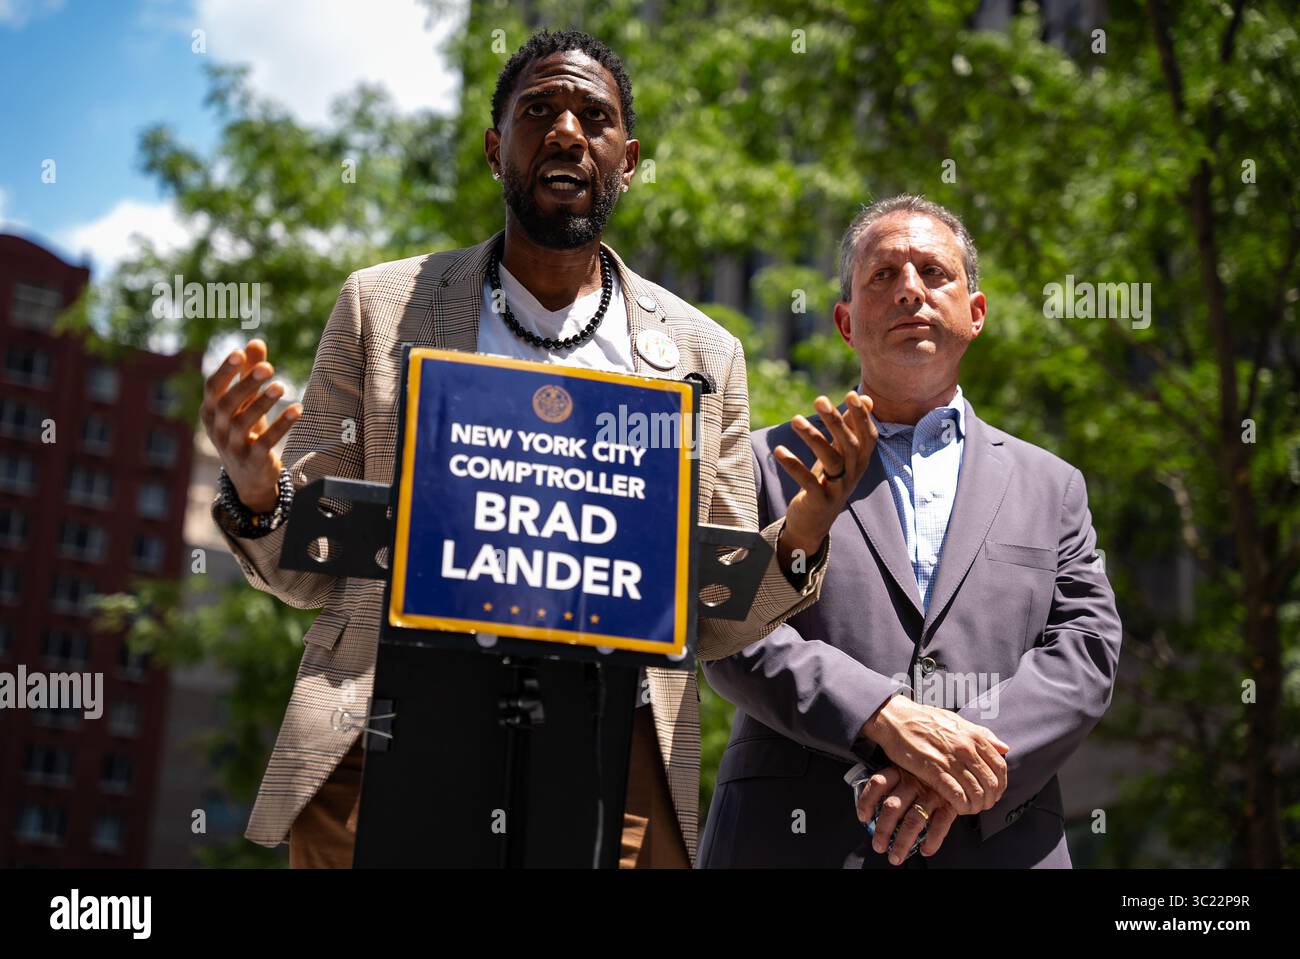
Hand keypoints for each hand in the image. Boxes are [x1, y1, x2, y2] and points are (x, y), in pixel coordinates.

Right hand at [200, 339, 300, 511]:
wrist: (248, 477)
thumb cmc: (244, 431)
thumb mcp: (244, 403)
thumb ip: (248, 373)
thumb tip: (256, 342)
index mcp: (210, 411)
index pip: (212, 387)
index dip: (225, 370)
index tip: (240, 353)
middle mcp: (217, 428)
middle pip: (227, 403)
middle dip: (246, 384)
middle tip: (268, 367)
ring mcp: (233, 446)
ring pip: (243, 423)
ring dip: (263, 403)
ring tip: (281, 386)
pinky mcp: (253, 461)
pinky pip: (265, 443)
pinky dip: (281, 426)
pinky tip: (297, 410)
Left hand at [774, 391, 877, 572]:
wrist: (816, 521)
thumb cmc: (829, 480)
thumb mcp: (842, 454)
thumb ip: (851, 427)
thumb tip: (864, 397)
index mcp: (860, 461)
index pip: (868, 436)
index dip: (862, 416)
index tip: (852, 394)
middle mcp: (853, 474)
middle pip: (850, 445)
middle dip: (836, 421)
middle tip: (820, 399)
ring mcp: (838, 489)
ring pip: (831, 461)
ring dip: (813, 438)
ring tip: (795, 419)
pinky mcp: (820, 501)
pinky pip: (808, 482)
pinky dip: (794, 466)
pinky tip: (780, 450)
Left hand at [856, 765, 958, 862]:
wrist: (960, 770)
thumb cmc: (927, 774)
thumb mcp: (908, 770)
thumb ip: (893, 786)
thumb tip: (872, 813)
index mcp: (900, 771)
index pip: (878, 784)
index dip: (867, 801)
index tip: (864, 817)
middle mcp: (914, 782)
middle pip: (892, 807)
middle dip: (883, 830)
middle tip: (878, 846)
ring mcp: (932, 794)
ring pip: (912, 820)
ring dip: (902, 842)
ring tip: (895, 856)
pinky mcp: (949, 804)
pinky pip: (939, 825)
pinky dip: (932, 841)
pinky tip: (925, 851)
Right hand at [861, 695, 1009, 815]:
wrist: (895, 719)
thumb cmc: (924, 719)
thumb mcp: (957, 720)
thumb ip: (982, 734)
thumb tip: (1003, 748)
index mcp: (973, 736)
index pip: (999, 767)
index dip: (1001, 784)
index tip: (995, 792)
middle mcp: (965, 747)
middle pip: (990, 782)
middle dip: (990, 799)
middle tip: (983, 804)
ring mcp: (949, 759)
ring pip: (975, 791)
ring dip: (976, 805)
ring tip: (970, 808)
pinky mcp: (932, 769)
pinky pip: (955, 794)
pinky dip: (961, 805)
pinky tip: (958, 807)